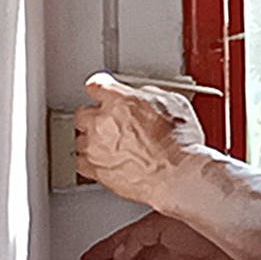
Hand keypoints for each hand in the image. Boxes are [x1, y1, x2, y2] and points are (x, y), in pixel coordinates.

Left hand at [74, 72, 206, 208]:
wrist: (177, 174)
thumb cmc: (180, 143)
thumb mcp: (175, 104)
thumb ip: (150, 96)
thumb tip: (144, 97)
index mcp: (120, 101)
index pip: (96, 86)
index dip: (101, 88)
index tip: (101, 90)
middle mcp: (102, 122)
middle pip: (83, 113)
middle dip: (95, 116)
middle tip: (110, 122)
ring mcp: (95, 147)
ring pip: (80, 139)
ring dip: (92, 140)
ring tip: (111, 145)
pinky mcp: (95, 170)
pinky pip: (81, 162)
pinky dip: (90, 161)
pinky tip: (104, 161)